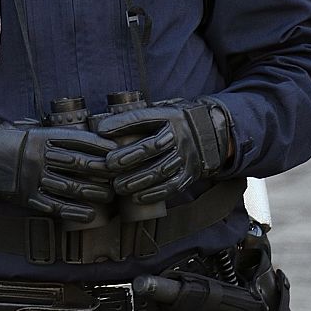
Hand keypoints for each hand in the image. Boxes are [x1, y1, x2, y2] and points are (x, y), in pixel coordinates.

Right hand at [0, 119, 117, 224]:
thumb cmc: (16, 145)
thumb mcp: (35, 132)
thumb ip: (59, 138)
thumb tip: (94, 141)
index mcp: (41, 138)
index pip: (77, 140)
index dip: (99, 146)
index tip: (116, 151)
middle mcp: (38, 157)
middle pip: (76, 162)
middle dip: (101, 170)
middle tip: (118, 175)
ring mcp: (33, 177)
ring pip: (68, 185)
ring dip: (92, 192)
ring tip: (108, 195)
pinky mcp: (28, 196)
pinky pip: (54, 205)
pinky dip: (74, 211)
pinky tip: (90, 214)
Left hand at [96, 98, 232, 204]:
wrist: (209, 134)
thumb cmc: (171, 124)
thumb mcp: (159, 112)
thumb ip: (137, 118)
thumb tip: (101, 127)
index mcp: (169, 116)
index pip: (143, 118)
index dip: (122, 124)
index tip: (102, 130)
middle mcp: (180, 136)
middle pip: (153, 146)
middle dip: (129, 156)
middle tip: (108, 165)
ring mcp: (186, 156)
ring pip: (162, 169)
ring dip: (138, 180)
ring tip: (118, 186)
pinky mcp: (190, 174)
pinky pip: (173, 186)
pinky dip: (155, 193)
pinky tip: (137, 198)